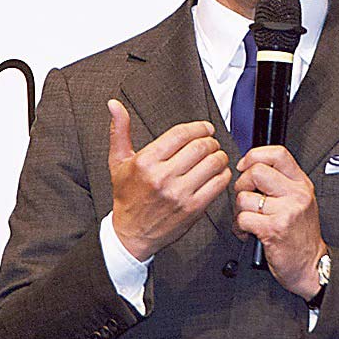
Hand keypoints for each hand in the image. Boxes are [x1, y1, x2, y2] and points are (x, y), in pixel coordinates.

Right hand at [108, 99, 230, 260]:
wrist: (131, 233)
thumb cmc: (126, 195)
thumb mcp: (118, 161)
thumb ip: (120, 130)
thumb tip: (114, 105)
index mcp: (145, 162)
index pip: (181, 134)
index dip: (198, 127)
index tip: (205, 128)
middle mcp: (162, 177)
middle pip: (200, 147)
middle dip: (211, 141)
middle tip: (211, 142)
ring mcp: (179, 194)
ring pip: (212, 163)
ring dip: (219, 156)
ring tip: (216, 156)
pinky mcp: (192, 209)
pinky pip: (218, 184)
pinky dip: (223, 174)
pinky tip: (217, 173)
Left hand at [233, 145, 326, 299]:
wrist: (312, 266)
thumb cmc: (301, 235)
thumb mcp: (300, 201)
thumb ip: (281, 182)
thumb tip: (251, 166)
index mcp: (301, 183)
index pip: (277, 154)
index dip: (255, 155)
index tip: (245, 165)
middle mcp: (296, 194)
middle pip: (256, 172)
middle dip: (242, 185)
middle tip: (246, 198)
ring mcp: (286, 211)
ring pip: (245, 197)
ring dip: (239, 211)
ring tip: (249, 219)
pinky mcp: (274, 229)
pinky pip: (243, 218)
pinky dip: (239, 227)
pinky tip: (248, 232)